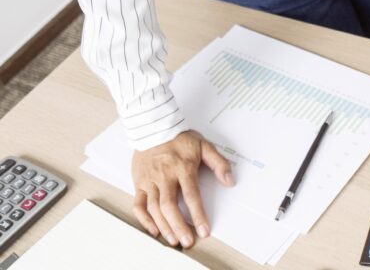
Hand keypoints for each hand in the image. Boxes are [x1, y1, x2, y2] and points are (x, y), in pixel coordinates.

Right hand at [131, 130, 234, 246]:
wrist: (153, 127)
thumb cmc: (180, 137)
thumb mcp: (204, 145)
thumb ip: (219, 163)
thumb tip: (230, 180)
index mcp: (183, 168)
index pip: (192, 195)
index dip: (198, 215)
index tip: (204, 230)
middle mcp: (165, 176)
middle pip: (170, 206)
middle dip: (179, 226)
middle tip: (187, 241)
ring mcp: (150, 181)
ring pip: (154, 208)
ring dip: (164, 226)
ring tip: (173, 239)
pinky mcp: (139, 182)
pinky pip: (138, 204)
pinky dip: (144, 219)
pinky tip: (153, 229)